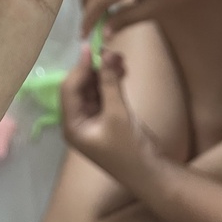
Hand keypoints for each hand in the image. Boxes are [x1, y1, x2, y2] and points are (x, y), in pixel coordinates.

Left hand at [60, 44, 161, 189]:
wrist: (152, 174)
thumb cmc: (129, 149)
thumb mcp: (117, 114)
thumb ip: (109, 83)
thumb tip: (106, 54)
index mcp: (72, 125)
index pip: (69, 89)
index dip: (79, 67)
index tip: (91, 47)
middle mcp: (78, 121)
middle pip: (80, 87)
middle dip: (93, 68)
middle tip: (109, 50)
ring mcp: (93, 120)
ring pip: (94, 88)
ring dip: (105, 73)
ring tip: (119, 57)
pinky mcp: (107, 118)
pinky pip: (105, 94)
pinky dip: (112, 82)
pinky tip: (122, 69)